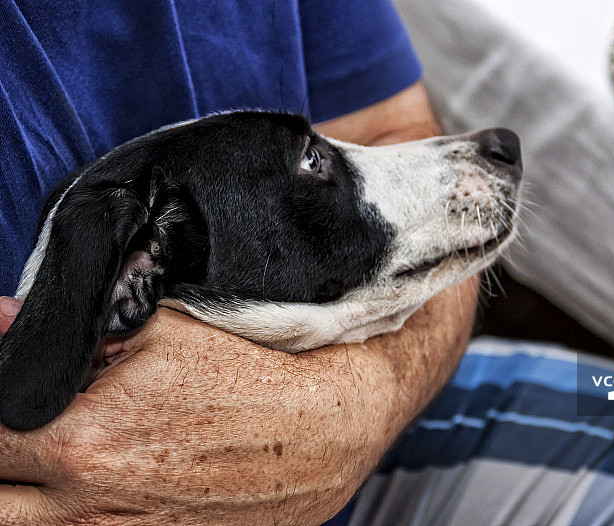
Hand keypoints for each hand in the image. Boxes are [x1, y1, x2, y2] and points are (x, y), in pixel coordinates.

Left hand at [0, 277, 477, 524]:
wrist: (326, 430)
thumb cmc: (252, 379)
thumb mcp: (162, 333)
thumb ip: (71, 332)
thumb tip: (1, 318)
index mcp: (78, 442)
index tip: (14, 398)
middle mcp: (89, 507)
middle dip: (4, 457)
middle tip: (28, 433)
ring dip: (30, 494)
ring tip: (62, 460)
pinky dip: (74, 514)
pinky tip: (101, 486)